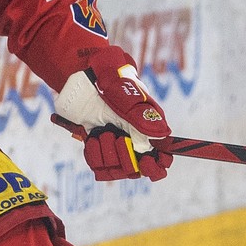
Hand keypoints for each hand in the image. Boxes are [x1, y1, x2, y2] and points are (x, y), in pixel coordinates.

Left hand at [51, 45, 172, 181]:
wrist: (81, 76)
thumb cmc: (109, 79)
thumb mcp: (125, 93)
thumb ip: (141, 115)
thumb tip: (164, 135)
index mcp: (149, 129)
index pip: (161, 160)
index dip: (156, 167)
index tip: (146, 161)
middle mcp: (134, 140)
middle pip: (137, 170)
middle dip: (126, 159)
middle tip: (117, 138)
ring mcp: (115, 144)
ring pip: (116, 170)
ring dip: (107, 153)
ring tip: (101, 132)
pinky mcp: (97, 146)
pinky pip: (97, 166)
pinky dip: (93, 154)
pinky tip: (92, 137)